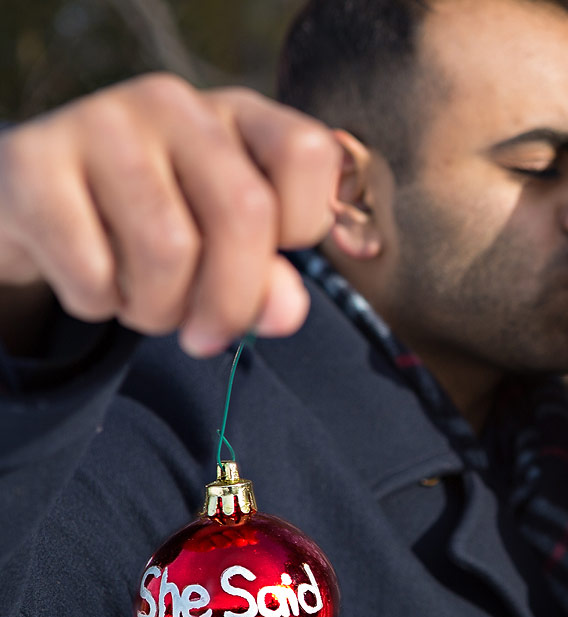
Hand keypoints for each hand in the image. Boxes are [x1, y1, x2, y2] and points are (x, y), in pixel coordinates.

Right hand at [0, 73, 341, 356]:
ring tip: (147, 305)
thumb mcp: (225, 247)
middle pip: (245, 211)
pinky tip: (96, 287)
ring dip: (161, 309)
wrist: (39, 209)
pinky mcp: (33, 160)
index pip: (307, 154)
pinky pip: (91, 267)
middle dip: (232, 301)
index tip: (275, 257)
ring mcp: (101, 122)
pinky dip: (99, 303)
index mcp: (238, 115)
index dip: (304, 224)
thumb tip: (284, 311)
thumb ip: (268, 278)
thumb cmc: (157, 227)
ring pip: (168, 248)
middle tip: (207, 335)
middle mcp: (175, 104)